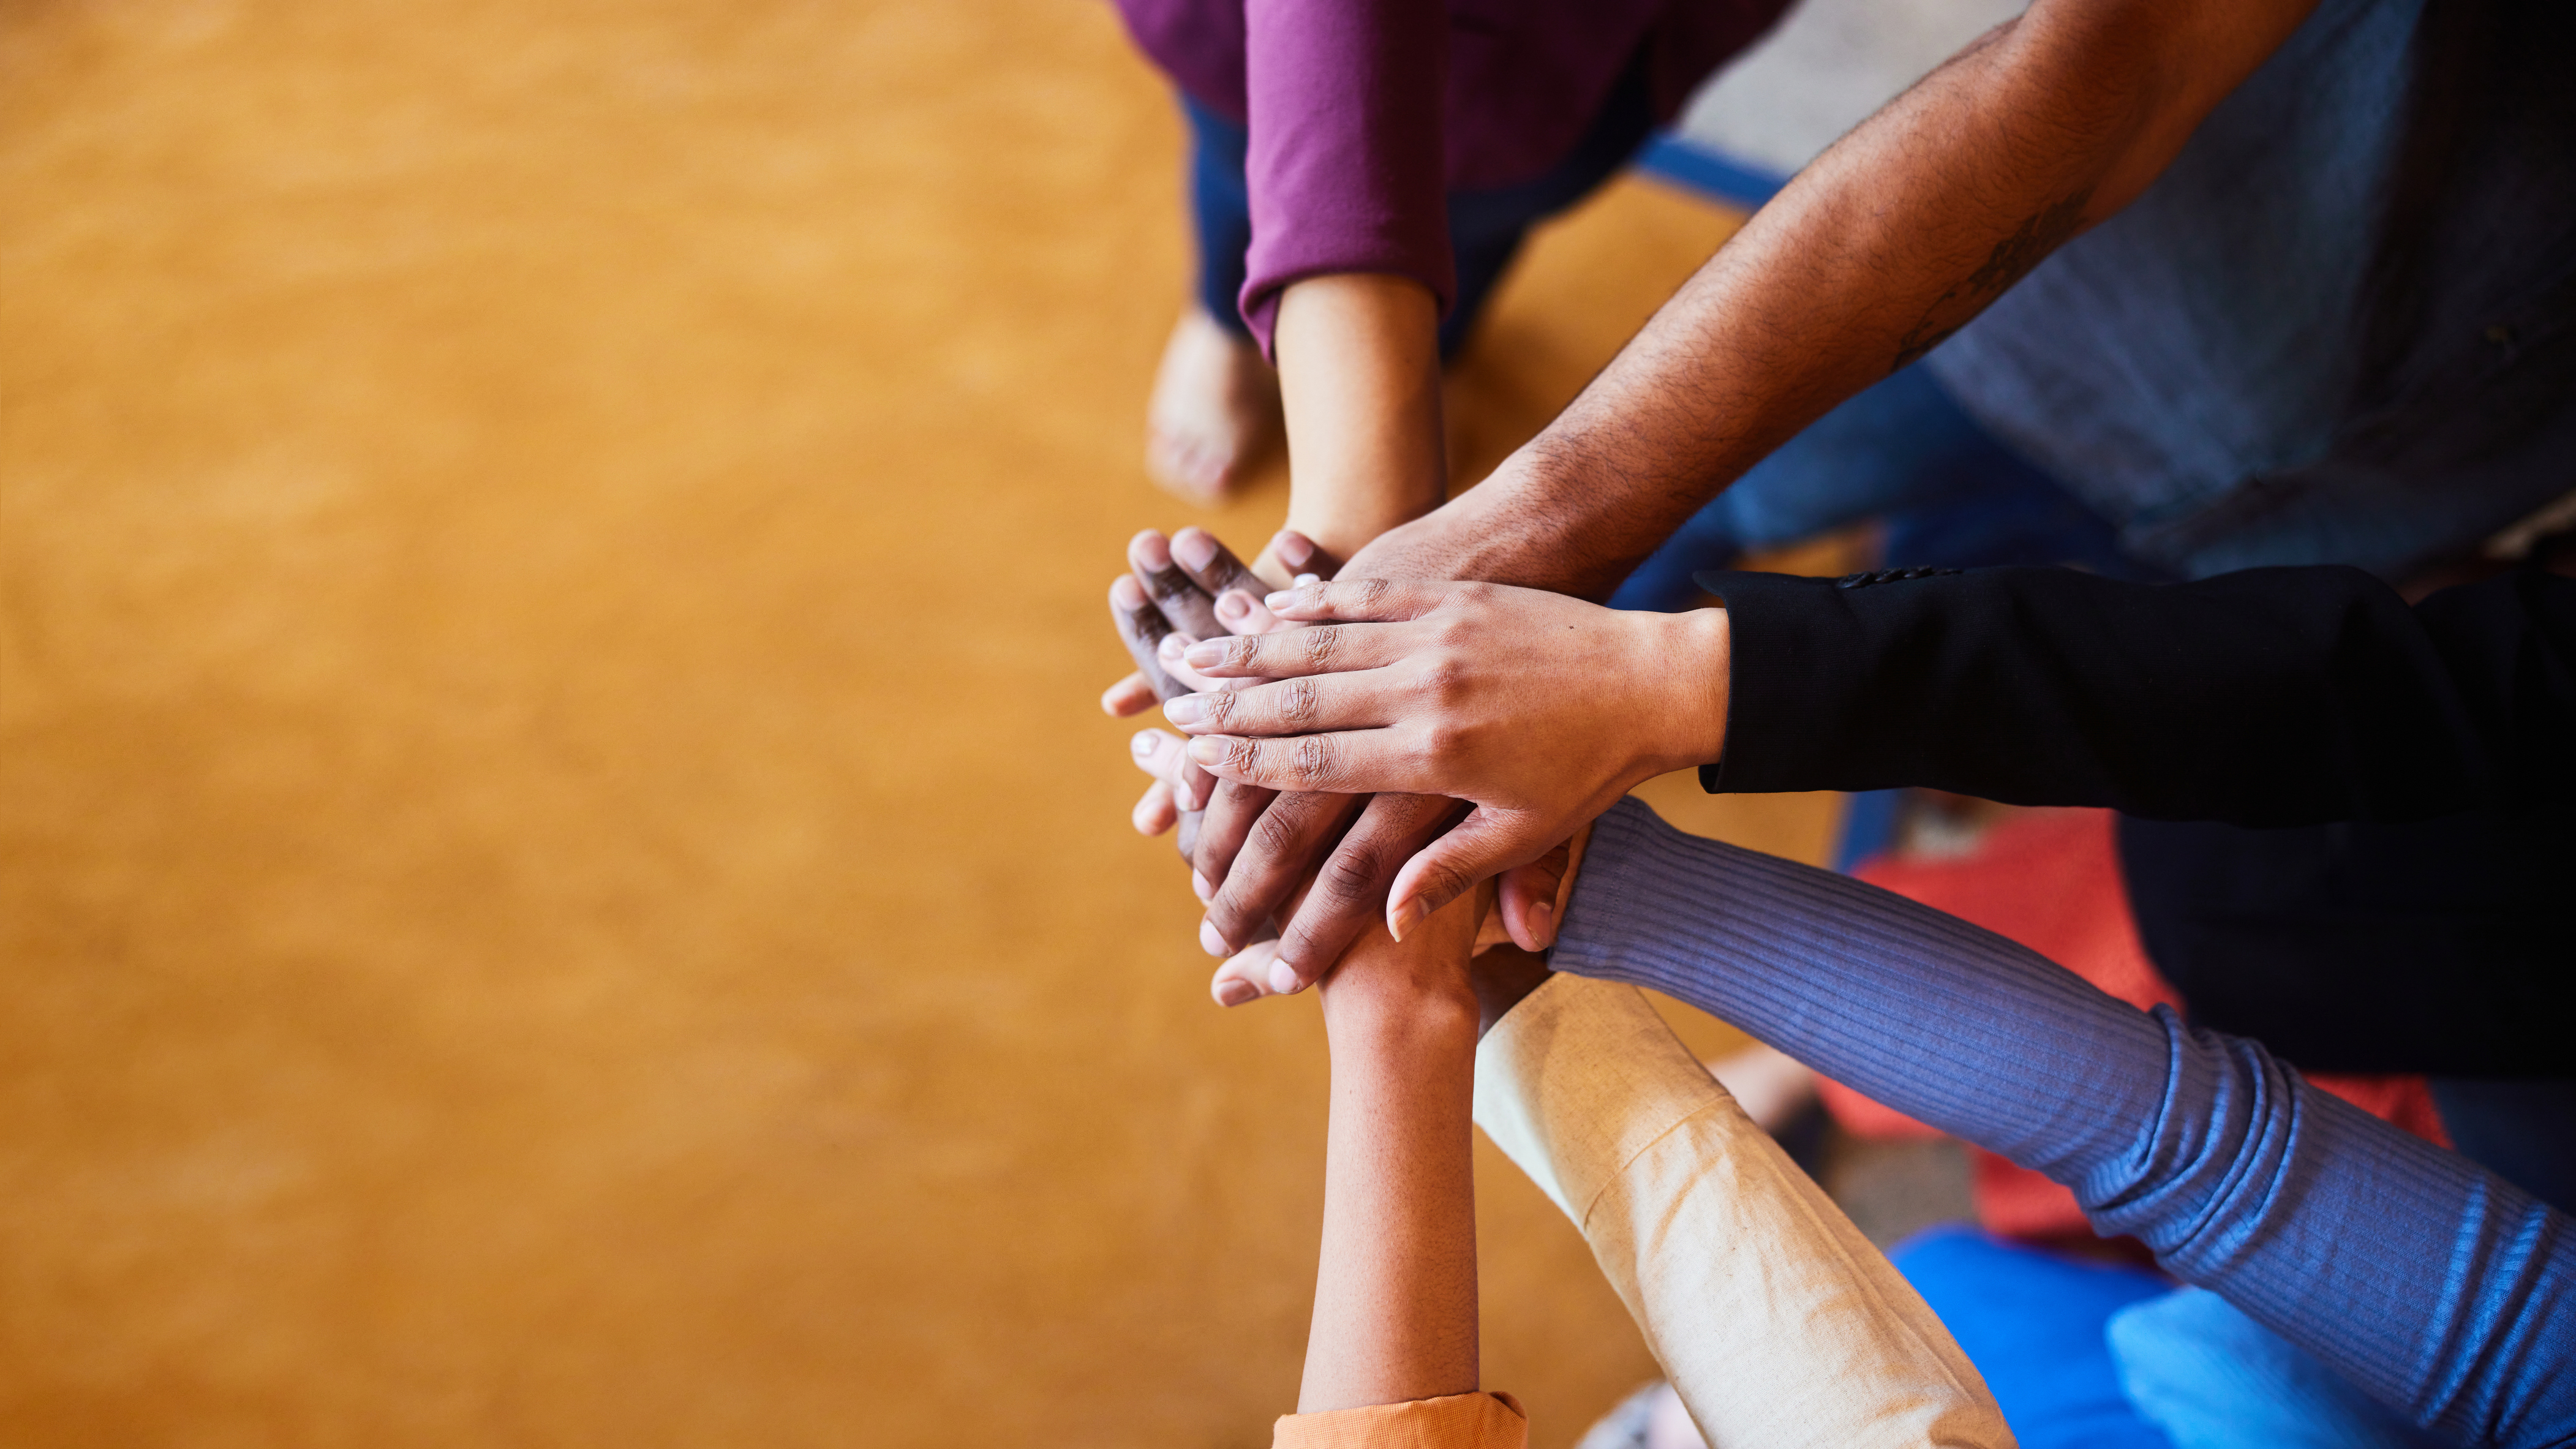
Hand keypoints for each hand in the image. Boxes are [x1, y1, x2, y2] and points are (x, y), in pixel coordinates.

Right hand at [1102, 531, 1569, 994]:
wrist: (1654, 678)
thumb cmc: (1591, 770)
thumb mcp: (1526, 833)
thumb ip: (1449, 874)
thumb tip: (1384, 923)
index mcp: (1436, 756)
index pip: (1317, 760)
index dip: (1247, 761)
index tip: (1192, 758)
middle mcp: (1426, 689)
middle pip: (1300, 696)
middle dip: (1227, 702)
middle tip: (1170, 705)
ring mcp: (1438, 633)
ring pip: (1320, 639)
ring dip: (1250, 645)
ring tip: (1192, 649)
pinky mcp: (1453, 597)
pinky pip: (1364, 595)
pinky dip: (1310, 601)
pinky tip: (1267, 605)